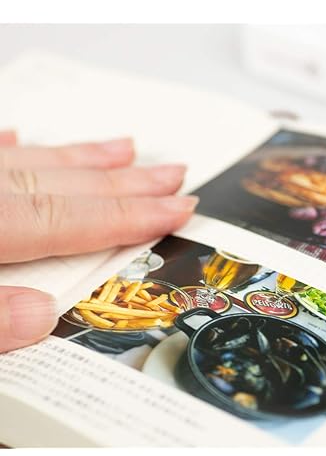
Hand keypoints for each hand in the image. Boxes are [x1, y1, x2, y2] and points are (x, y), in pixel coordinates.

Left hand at [0, 129, 197, 352]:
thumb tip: (41, 316)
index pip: (69, 221)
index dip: (129, 217)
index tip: (179, 209)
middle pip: (63, 186)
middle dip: (126, 183)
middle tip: (174, 173)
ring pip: (30, 163)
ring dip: (82, 160)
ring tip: (125, 149)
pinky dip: (7, 148)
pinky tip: (21, 138)